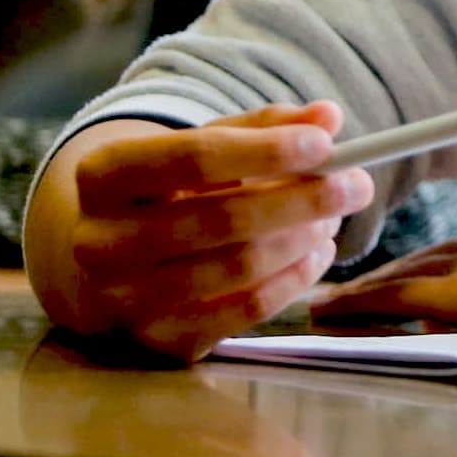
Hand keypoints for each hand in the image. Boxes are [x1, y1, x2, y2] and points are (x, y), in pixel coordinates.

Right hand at [29, 102, 372, 362]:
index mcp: (104, 175)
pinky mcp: (158, 340)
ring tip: (332, 218)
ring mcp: (123, 300)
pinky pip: (243, 312)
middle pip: (220, 218)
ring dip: (302, 239)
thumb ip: (269, 126)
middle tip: (358, 184)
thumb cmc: (174, 187)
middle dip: (302, 200)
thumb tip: (329, 117)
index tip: (327, 142)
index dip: (266, 150)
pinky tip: (316, 254)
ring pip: (236, 268)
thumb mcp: (209, 143)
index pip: (193, 157)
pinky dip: (293, 280)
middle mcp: (99, 241)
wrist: (114, 258)